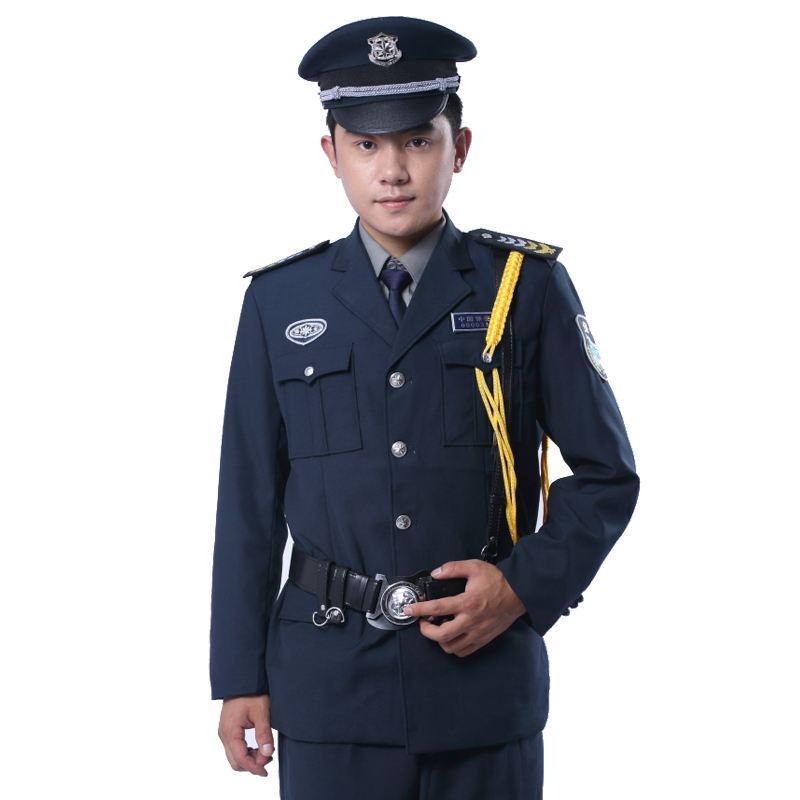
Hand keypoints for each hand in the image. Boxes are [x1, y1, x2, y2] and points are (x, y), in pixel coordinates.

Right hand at [218, 694, 274, 776]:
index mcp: (230, 731)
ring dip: (249, 759)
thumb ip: (264, 734)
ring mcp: (224, 732)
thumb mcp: (261, 712)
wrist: (242, 679)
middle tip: (268, 761)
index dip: (254, 767)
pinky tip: (257, 748)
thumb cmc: (251, 692)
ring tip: (265, 754)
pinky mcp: (228, 729)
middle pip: (235, 761)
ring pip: (234, 756)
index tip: (266, 771)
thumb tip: (267, 753)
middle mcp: (224, 734)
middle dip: (251, 765)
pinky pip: (234, 748)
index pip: (240, 758)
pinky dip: (245, 752)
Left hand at [402, 559, 525, 656]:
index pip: (437, 608)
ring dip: (439, 640)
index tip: (409, 610)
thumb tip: (436, 573)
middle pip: (441, 635)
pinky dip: (453, 647)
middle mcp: (471, 621)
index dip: (419, 610)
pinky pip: (463, 651)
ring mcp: (477, 633)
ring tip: (437, 629)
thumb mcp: (474, 567)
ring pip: (451, 647)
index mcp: (467, 602)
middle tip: (422, 622)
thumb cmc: (498, 581)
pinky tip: (451, 636)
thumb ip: (453, 568)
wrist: (520, 593)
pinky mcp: (483, 639)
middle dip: (426, 630)